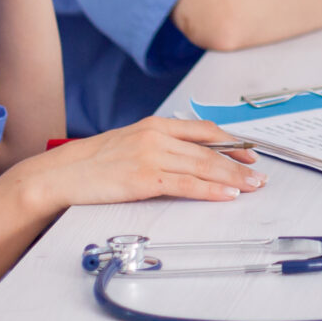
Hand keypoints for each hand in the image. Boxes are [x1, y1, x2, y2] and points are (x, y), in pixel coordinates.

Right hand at [20, 115, 265, 211]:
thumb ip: (159, 146)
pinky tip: (227, 195)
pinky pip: (186, 185)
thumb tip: (189, 157)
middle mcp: (157, 136)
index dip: (232, 142)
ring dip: (233, 178)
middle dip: (239, 163)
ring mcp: (151, 156)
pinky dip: (210, 190)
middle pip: (209, 150)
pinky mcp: (144, 179)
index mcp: (155, 125)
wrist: (61, 174)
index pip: (204, 131)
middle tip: (260, 175)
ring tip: (252, 187)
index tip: (250, 153)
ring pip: (203, 166)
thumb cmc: (94, 162)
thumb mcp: (131, 143)